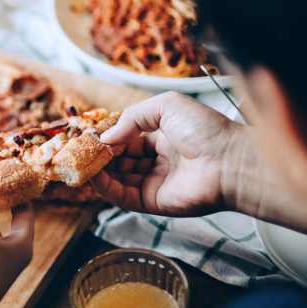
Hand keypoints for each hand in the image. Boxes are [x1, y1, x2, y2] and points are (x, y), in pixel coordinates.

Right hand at [91, 92, 243, 216]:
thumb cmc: (206, 130)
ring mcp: (154, 182)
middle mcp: (158, 161)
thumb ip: (132, 117)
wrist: (229, 162)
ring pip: (117, 178)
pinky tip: (93, 176)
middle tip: (79, 150)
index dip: (108, 137)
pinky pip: (121, 196)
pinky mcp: (151, 202)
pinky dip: (104, 187)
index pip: (127, 139)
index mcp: (163, 138)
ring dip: (97, 171)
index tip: (89, 135)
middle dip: (99, 155)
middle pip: (119, 160)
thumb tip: (106, 137)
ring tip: (80, 162)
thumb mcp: (167, 106)